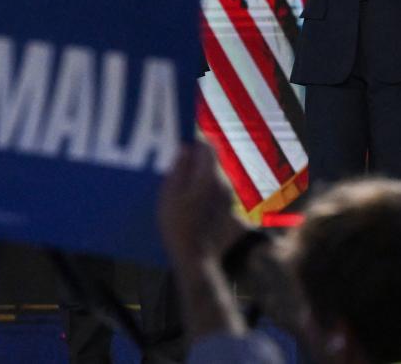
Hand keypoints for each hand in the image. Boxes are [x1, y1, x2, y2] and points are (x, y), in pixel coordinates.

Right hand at [158, 142, 249, 264]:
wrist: (197, 259)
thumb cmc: (178, 227)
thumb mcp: (170, 196)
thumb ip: (179, 169)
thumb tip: (186, 148)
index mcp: (209, 178)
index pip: (208, 147)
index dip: (195, 142)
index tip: (183, 144)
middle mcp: (224, 184)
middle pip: (212, 162)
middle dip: (197, 160)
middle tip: (179, 166)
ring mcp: (229, 198)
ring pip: (215, 176)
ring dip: (201, 175)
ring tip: (183, 187)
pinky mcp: (230, 209)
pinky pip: (218, 190)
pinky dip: (206, 189)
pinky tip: (193, 202)